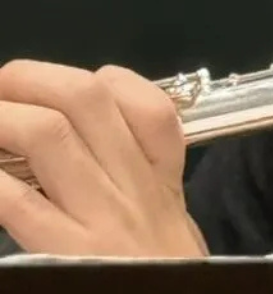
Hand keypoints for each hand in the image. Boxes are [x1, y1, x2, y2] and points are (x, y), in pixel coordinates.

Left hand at [0, 60, 207, 257]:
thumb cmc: (163, 279)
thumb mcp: (175, 228)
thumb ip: (149, 187)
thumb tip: (98, 150)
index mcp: (161, 180)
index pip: (150, 105)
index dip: (104, 80)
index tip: (68, 88)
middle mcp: (134, 187)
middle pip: (88, 98)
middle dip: (31, 78)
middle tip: (0, 86)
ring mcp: (100, 218)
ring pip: (49, 134)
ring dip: (0, 115)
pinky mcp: (67, 254)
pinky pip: (18, 200)